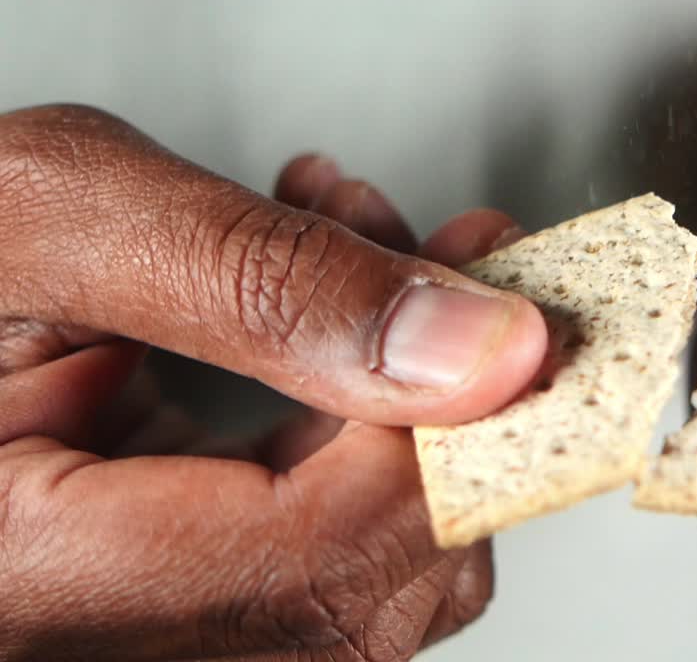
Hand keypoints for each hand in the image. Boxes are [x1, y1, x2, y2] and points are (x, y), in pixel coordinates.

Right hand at [0, 104, 546, 659]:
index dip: (445, 434)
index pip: (316, 560)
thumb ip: (273, 283)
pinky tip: (335, 323)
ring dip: (414, 401)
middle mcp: (88, 645)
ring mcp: (139, 635)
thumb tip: (483, 354)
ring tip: (371, 252)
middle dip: (449, 403)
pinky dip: (365, 426)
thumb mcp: (61, 219)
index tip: (507, 307)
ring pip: (371, 574)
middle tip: (459, 255)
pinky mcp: (178, 594)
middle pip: (369, 589)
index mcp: (23, 587)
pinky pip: (327, 546)